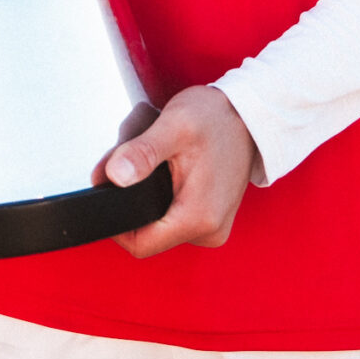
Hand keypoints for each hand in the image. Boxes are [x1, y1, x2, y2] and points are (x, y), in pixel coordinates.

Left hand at [104, 85, 257, 258]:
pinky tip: (167, 163)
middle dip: (131, 193)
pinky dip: (162, 189)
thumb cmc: (218, 117)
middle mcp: (208, 231)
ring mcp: (211, 227)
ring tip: (155, 151)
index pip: (139, 243)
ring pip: (157, 220)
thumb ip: (142, 152)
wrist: (250, 115)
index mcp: (199, 217)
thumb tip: (114, 177)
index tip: (108, 185)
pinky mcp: (210, 218)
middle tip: (135, 151)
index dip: (116, 220)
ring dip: (146, 188)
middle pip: (146, 228)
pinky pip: (173, 214)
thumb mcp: (176, 125)